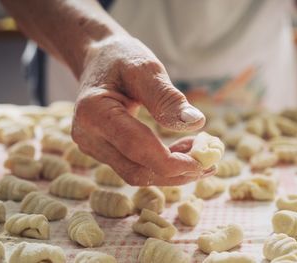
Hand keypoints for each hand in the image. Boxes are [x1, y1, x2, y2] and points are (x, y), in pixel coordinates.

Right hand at [72, 36, 214, 185]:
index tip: (205, 161)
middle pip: (136, 171)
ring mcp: (92, 146)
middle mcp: (87, 136)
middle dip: (175, 173)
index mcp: (94, 112)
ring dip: (170, 171)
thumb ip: (167, 97)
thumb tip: (196, 123)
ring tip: (197, 152)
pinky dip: (160, 165)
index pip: (136, 148)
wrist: (98, 60)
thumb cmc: (121, 58)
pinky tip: (180, 151)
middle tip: (208, 162)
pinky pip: (133, 166)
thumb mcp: (145, 69)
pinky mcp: (102, 150)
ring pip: (136, 174)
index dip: (173, 162)